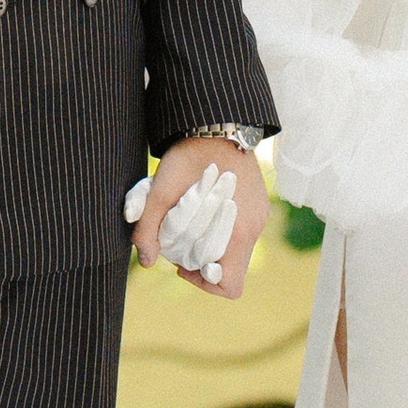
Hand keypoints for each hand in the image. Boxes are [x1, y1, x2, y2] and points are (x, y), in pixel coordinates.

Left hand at [134, 138, 270, 301]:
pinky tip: (203, 206)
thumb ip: (148, 230)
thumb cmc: (189, 157)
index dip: (204, 283)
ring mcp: (260, 216)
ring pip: (236, 250)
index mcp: (237, 232)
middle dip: (201, 261)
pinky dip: (221, 228)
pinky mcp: (259, 204)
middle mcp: (254, 228)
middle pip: (230, 268)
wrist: (216, 123)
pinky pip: (241, 231)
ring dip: (210, 244)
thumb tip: (147, 261)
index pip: (230, 285)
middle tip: (180, 239)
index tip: (183, 263)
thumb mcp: (160, 192)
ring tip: (191, 220)